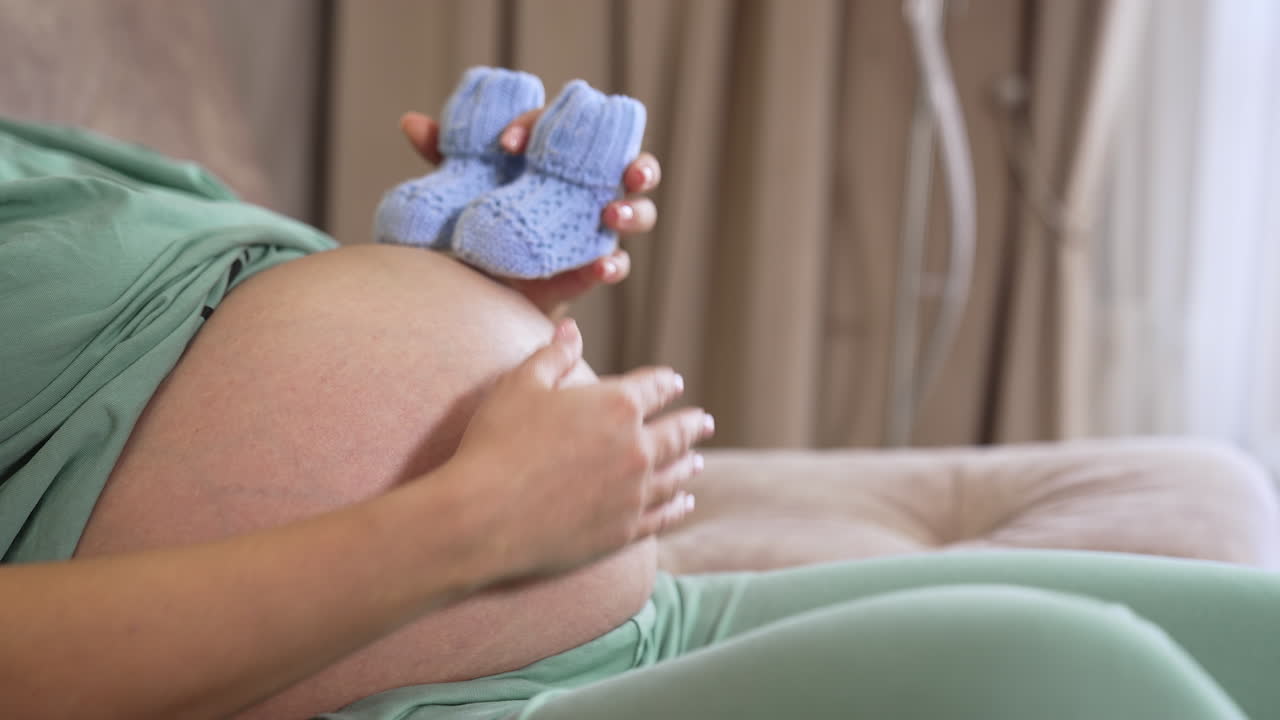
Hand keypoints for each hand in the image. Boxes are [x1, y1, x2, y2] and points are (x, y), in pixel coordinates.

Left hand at [400, 111, 662, 315]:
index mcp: (561, 159)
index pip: (565, 128)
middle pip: (632, 166)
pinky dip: (613, 264)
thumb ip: (446, 158)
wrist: (481, 283)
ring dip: (633, 212)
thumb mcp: (462, 188)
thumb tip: (411, 122)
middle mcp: (591, 188)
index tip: (506, 143)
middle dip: (639, 165)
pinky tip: (601, 267)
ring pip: (639, 213)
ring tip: (612, 215)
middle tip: (629, 171)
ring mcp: (598, 227)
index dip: (539, 128)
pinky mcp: (595, 266)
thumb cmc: (479, 220)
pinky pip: (616, 264)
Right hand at [449, 319, 711, 577]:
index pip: (654, 387)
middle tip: (705, 422)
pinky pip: (662, 516)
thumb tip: (571, 329)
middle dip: (692, 424)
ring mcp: (634, 493)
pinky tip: (684, 503)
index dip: (665, 382)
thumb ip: (552, 356)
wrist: (483, 516)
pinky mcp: (624, 530)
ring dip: (689, 464)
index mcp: (617, 405)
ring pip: (675, 475)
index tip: (674, 382)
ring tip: (698, 461)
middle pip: (677, 432)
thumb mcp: (520, 385)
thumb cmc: (497, 443)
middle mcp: (637, 448)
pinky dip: (677, 507)